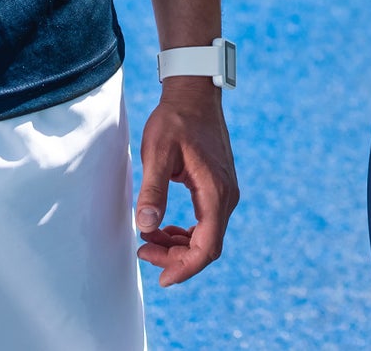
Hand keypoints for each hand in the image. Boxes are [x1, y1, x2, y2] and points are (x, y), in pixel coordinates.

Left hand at [133, 76, 237, 286]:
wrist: (194, 93)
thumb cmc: (175, 119)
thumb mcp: (157, 152)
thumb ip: (153, 190)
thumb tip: (145, 226)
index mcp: (215, 192)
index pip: (206, 247)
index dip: (184, 268)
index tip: (160, 277)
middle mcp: (226, 196)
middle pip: (207, 246)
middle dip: (176, 258)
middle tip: (144, 252)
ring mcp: (226, 191)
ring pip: (207, 236)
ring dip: (179, 246)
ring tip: (149, 241)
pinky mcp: (219, 186)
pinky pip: (207, 221)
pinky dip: (186, 232)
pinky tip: (165, 227)